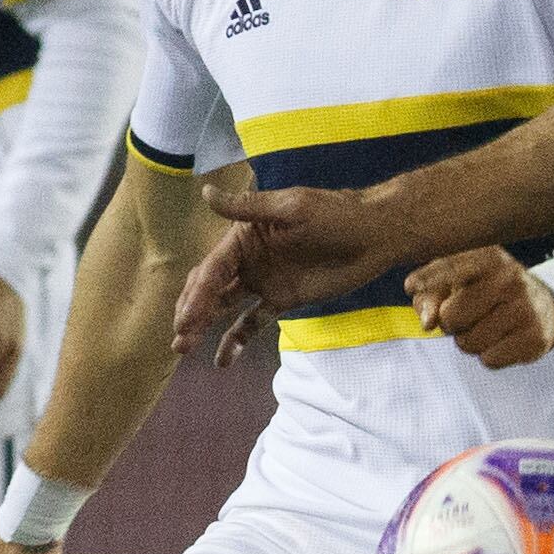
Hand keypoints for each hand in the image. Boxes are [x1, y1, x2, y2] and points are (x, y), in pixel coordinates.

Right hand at [174, 186, 400, 353]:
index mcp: (245, 236)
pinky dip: (236, 340)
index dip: (197, 295)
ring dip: (204, 326)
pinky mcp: (282, 299)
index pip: (213, 269)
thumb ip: (249, 208)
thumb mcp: (291, 208)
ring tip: (184, 349)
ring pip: (224, 307)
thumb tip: (206, 193)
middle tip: (179, 340)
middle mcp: (248, 259)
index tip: (185, 320)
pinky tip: (222, 361)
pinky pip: (253, 322)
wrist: (374, 235)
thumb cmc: (335, 214)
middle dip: (192, 313)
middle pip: (211, 289)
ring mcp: (264, 280)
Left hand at [407, 247, 553, 367]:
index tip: (410, 286)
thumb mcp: (461, 283)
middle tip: (467, 317)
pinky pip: (489, 360)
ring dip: (469, 342)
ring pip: (468, 343)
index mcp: (490, 258)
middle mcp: (509, 279)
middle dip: (450, 324)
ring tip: (488, 327)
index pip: (451, 267)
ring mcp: (525, 308)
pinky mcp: (535, 337)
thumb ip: (432, 296)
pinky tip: (504, 340)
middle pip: (450, 316)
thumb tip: (427, 323)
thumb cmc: (489, 294)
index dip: (428, 279)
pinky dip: (490, 356)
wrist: (545, 307)